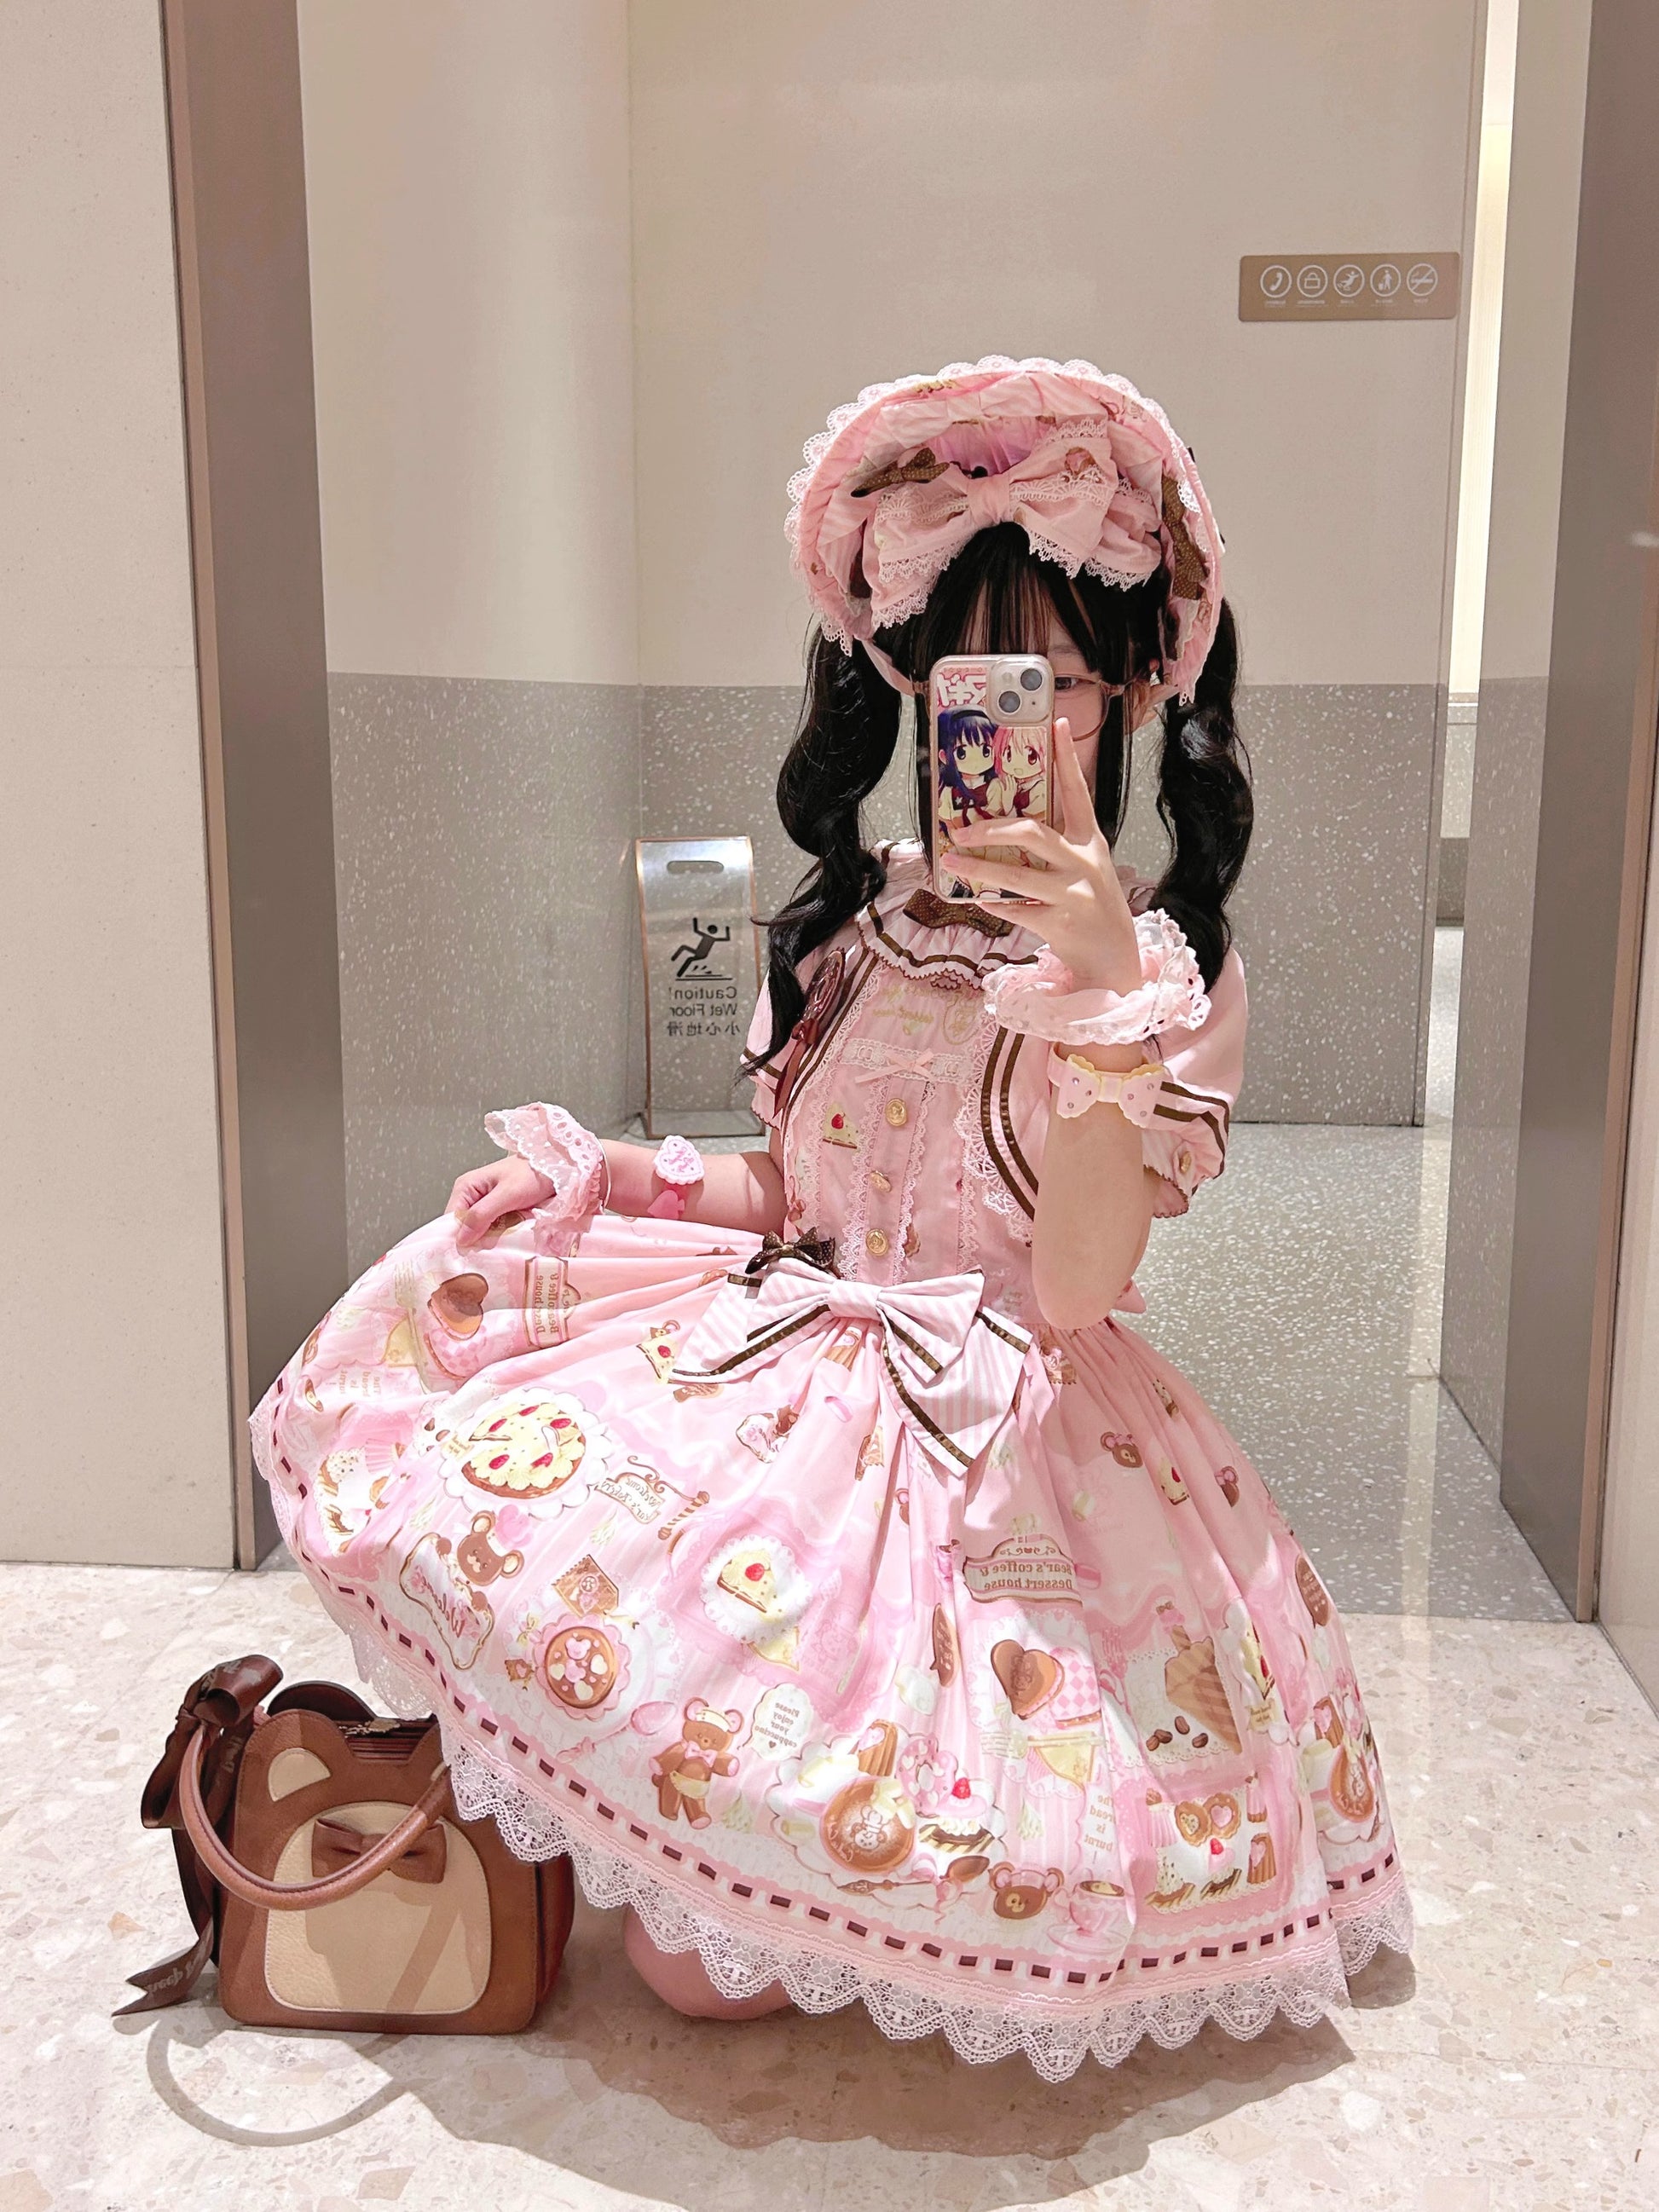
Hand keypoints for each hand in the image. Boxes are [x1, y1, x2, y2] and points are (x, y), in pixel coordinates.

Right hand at [447, 1156, 555, 1246]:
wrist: (557, 1168)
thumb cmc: (533, 1175)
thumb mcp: (507, 1194)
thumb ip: (483, 1214)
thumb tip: (461, 1239)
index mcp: (466, 1187)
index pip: (451, 1220)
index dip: (458, 1238)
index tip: (469, 1256)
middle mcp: (471, 1197)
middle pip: (464, 1228)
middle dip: (476, 1241)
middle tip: (490, 1252)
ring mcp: (485, 1206)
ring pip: (478, 1232)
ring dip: (489, 1241)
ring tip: (502, 1245)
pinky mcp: (498, 1213)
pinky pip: (492, 1231)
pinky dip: (499, 1237)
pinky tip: (508, 1241)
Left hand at [948, 719, 1142, 992]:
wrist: (1114, 958)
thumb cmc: (1091, 904)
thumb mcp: (1085, 866)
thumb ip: (1056, 845)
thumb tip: (1004, 825)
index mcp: (1090, 841)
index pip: (1078, 792)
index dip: (1067, 758)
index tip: (1057, 723)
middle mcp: (1083, 863)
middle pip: (1032, 834)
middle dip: (992, 828)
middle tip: (961, 828)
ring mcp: (1072, 894)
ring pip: (1016, 876)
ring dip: (977, 869)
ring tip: (950, 862)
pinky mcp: (1059, 923)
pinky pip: (1015, 908)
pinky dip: (994, 903)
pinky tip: (978, 900)